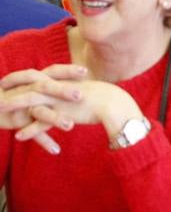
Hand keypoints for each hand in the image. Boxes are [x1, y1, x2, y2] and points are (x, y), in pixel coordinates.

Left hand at [1, 74, 140, 153]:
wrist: (118, 105)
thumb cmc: (111, 99)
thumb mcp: (92, 91)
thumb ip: (81, 91)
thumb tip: (79, 92)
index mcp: (65, 81)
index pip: (40, 76)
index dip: (23, 76)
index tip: (10, 78)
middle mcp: (60, 88)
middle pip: (30, 84)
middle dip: (13, 86)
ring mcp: (60, 101)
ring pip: (31, 101)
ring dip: (14, 105)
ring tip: (0, 110)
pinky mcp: (63, 115)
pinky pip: (42, 123)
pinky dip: (30, 130)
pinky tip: (19, 136)